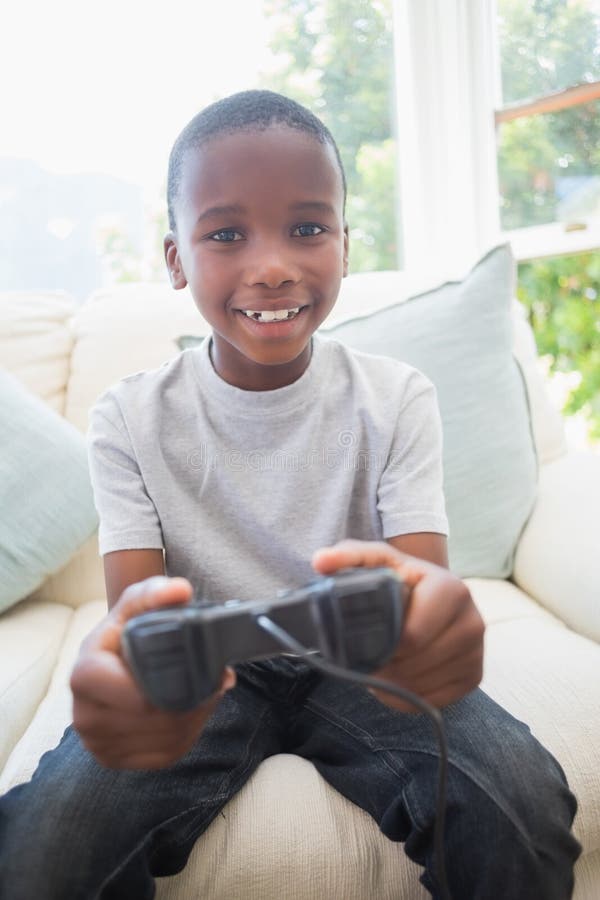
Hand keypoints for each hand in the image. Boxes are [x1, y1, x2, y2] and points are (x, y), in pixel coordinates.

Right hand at [70, 576, 235, 768]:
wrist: (111, 660)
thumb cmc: (124, 632)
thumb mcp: (134, 605)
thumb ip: (155, 593)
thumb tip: (180, 590)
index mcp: (85, 675)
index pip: (135, 697)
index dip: (168, 688)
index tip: (192, 673)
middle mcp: (85, 715)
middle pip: (156, 720)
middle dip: (190, 701)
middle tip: (211, 681)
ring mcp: (98, 743)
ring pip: (166, 740)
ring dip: (194, 718)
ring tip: (201, 693)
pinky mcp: (115, 760)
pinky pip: (164, 755)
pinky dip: (186, 735)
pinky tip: (188, 712)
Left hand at [312, 540, 483, 711]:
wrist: (431, 595)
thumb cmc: (399, 580)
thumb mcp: (377, 562)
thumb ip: (350, 557)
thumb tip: (321, 561)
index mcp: (451, 589)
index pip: (412, 636)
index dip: (383, 644)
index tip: (366, 640)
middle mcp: (473, 620)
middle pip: (418, 664)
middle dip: (387, 665)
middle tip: (368, 657)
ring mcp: (477, 652)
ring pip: (424, 686)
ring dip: (394, 683)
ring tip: (382, 664)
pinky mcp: (475, 676)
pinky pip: (434, 702)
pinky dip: (408, 697)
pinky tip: (398, 677)